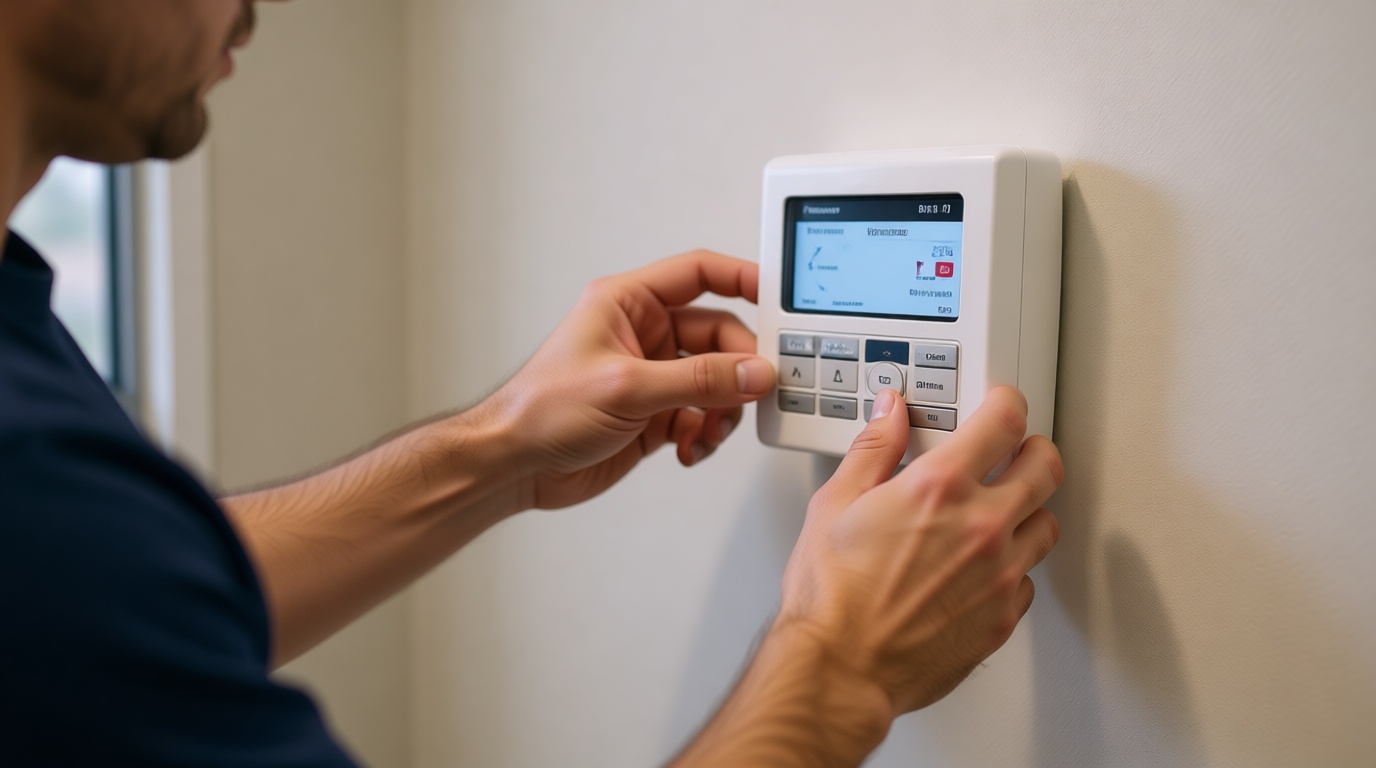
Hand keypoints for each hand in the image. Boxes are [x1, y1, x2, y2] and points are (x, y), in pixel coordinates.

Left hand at [490, 250, 775, 509]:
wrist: (515, 467)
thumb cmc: (541, 411)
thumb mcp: (626, 388)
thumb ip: (697, 380)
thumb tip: (751, 372)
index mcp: (628, 303)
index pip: (699, 274)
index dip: (742, 278)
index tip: (778, 296)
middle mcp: (643, 334)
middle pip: (718, 336)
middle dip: (737, 368)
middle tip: (752, 391)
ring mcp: (651, 376)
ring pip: (715, 381)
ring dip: (721, 409)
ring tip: (708, 430)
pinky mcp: (655, 414)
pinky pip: (702, 416)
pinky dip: (704, 434)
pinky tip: (688, 448)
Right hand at [778, 386, 1062, 715]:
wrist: (841, 667)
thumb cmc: (832, 595)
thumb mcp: (836, 503)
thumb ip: (873, 450)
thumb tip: (890, 414)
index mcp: (939, 488)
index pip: (1004, 422)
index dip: (1008, 404)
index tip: (1002, 405)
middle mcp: (981, 526)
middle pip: (1046, 468)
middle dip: (1035, 450)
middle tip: (1018, 452)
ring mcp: (998, 574)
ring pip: (1047, 524)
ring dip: (1029, 510)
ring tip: (1003, 511)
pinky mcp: (1002, 617)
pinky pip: (1028, 580)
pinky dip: (1013, 567)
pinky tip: (985, 567)